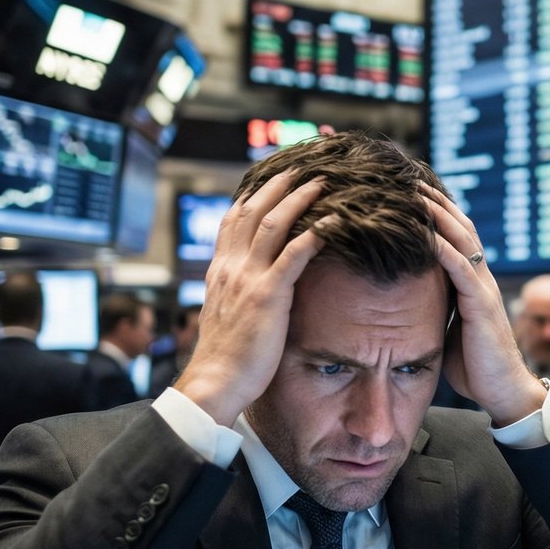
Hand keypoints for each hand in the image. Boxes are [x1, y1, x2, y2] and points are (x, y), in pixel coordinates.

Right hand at [175, 173, 330, 425]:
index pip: (232, 220)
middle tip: (300, 167)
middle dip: (278, 186)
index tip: (271, 178)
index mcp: (219, 270)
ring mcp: (248, 279)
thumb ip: (237, 293)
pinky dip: (314, 234)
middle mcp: (230, 267)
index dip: (253, 195)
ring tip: (320, 183)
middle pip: (252, 211)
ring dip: (298, 199)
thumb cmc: (226, 357)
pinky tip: (333, 223)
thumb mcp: (227, 314)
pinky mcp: (268, 295)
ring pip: (272, 224)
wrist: (216, 381)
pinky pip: (294, 255)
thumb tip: (252, 285)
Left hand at [420, 183, 546, 427]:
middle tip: (409, 177)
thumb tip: (406, 304)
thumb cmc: (475, 366)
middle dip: (435, 201)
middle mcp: (481, 278)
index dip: (437, 212)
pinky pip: (460, 268)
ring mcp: (483, 289)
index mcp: (473, 282)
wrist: (504, 391)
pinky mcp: (481, 305)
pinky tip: (423, 232)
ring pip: (461, 240)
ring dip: (437, 215)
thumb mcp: (448, 329)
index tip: (413, 191)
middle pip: (460, 227)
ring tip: (414, 193)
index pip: (456, 236)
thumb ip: (434, 310)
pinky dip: (441, 247)